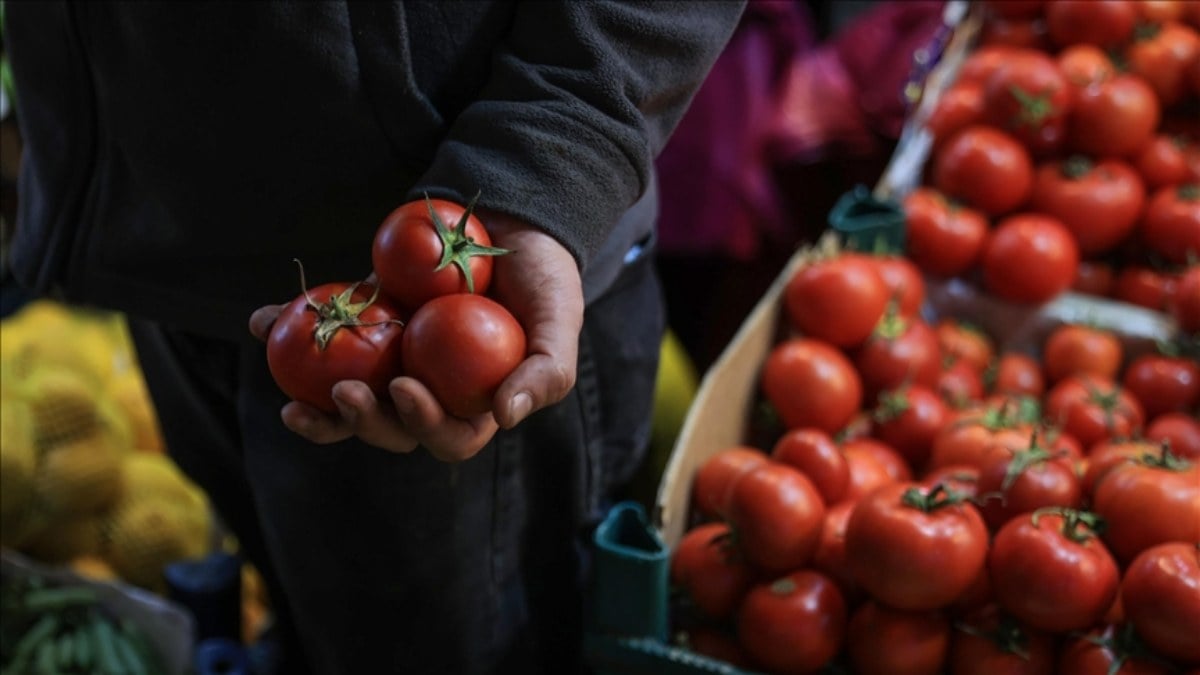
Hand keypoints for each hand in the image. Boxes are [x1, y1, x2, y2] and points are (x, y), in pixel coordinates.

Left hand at [248, 213, 583, 461]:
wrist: (509, 216)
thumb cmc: (544, 275)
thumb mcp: (560, 318)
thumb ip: (547, 371)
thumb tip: (507, 417)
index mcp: (474, 404)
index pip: (446, 437)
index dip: (421, 424)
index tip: (402, 387)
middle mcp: (429, 389)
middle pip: (389, 426)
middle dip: (360, 421)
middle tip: (342, 390)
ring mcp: (391, 358)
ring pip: (348, 399)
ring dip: (317, 408)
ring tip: (290, 398)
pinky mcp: (362, 322)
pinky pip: (322, 336)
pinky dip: (286, 330)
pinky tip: (262, 322)